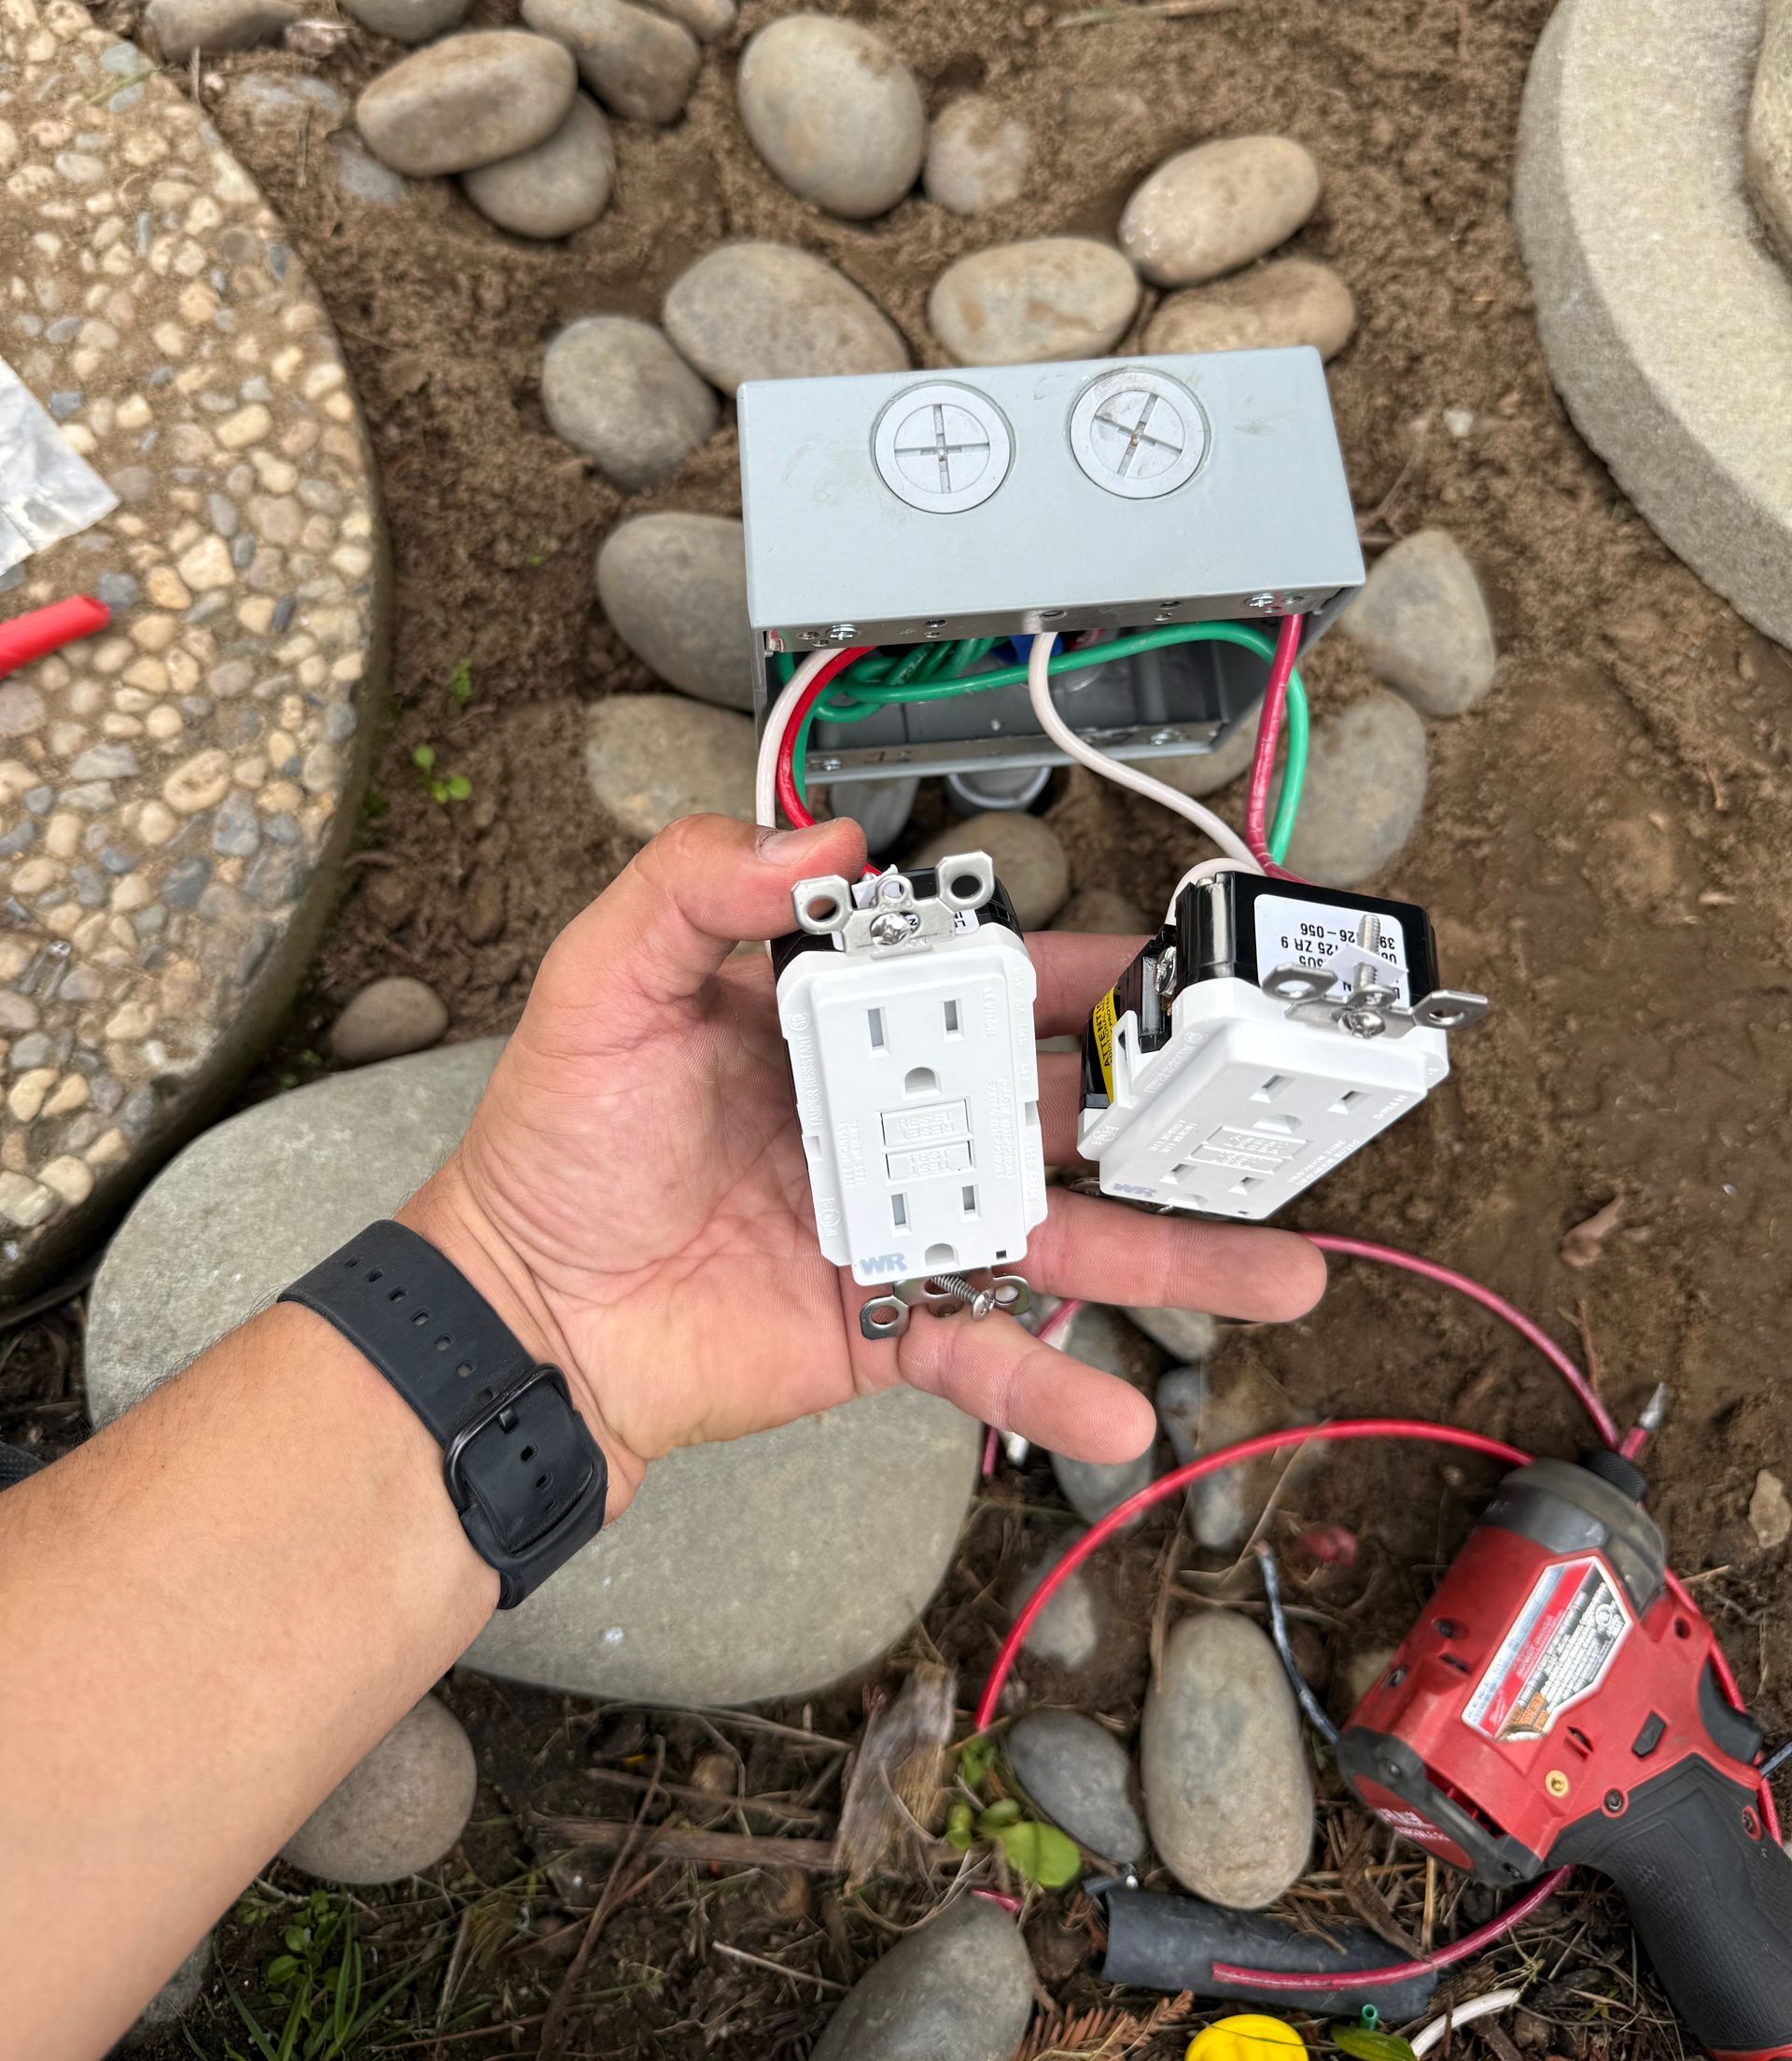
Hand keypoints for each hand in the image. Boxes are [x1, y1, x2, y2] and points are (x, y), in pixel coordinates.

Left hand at [404, 814, 1324, 1515]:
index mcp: (839, 1028)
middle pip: (1053, 1105)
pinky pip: (989, 1354)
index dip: (1074, 968)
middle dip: (1163, 1106)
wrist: (523, 1319)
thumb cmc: (553, 1150)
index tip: (1164, 961)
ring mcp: (901, 1226)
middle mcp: (890, 1120)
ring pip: (1059, 1231)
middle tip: (1264, 1100)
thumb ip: (692, 889)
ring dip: (1171, 1252)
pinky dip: (1055, 1387)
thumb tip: (819, 838)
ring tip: (1280, 1268)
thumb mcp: (603, 987)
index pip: (980, 982)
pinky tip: (1123, 1414)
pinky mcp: (888, 1324)